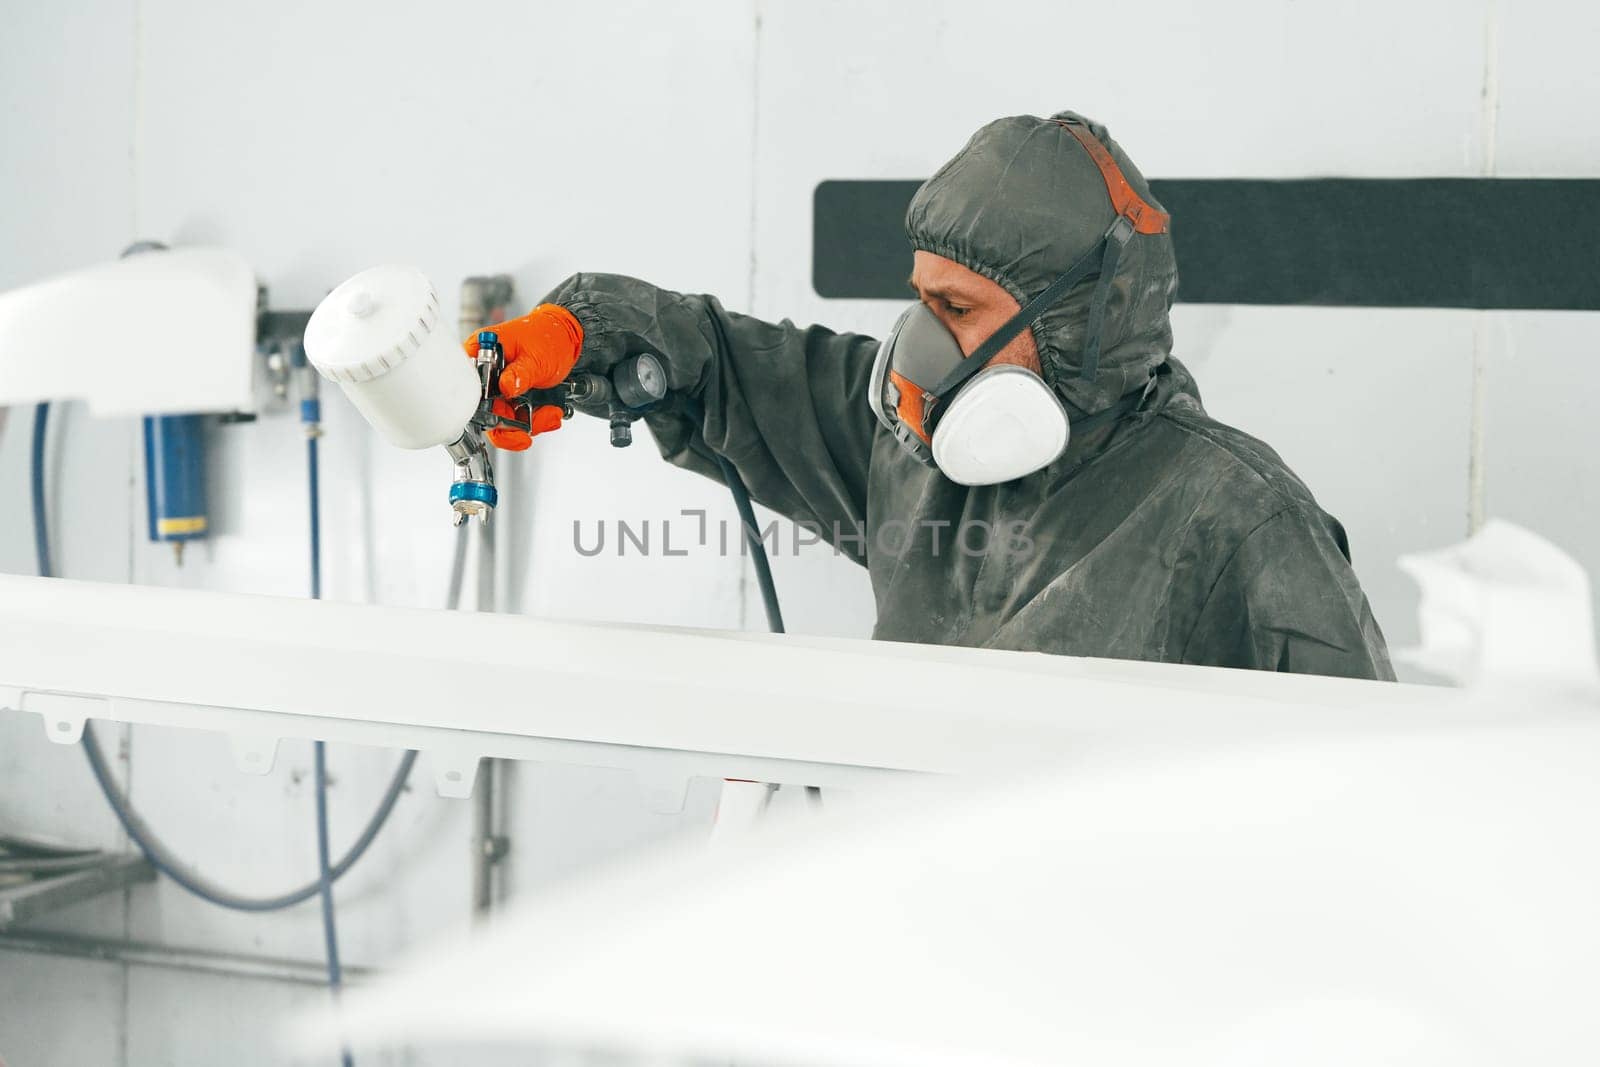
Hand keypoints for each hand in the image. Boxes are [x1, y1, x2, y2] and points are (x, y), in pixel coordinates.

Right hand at [463, 303, 583, 449]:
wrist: (566, 337)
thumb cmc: (548, 336)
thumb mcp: (535, 357)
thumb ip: (520, 374)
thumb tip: (505, 387)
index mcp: (481, 353)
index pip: (469, 389)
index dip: (484, 410)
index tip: (504, 420)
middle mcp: (485, 372)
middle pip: (486, 412)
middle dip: (514, 424)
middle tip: (535, 424)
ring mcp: (498, 386)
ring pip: (504, 420)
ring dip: (531, 423)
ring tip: (551, 413)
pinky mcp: (511, 396)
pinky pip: (517, 418)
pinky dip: (536, 420)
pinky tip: (550, 412)